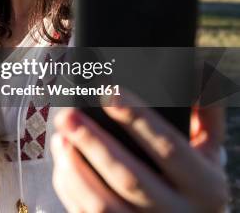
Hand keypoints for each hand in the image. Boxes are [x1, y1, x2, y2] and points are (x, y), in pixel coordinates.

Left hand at [51, 95, 228, 211]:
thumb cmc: (195, 184)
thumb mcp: (210, 154)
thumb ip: (206, 115)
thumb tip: (198, 70)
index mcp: (204, 186)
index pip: (168, 147)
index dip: (137, 118)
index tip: (108, 90)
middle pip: (129, 178)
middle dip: (94, 143)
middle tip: (67, 114)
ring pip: (103, 205)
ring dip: (75, 169)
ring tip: (59, 138)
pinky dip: (69, 189)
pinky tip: (62, 163)